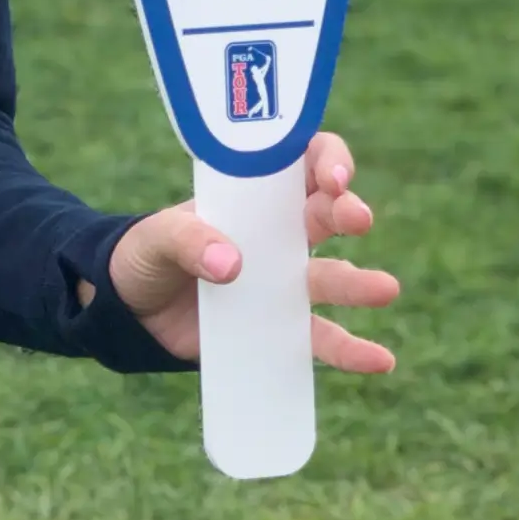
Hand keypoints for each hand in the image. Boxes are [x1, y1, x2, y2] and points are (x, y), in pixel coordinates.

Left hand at [89, 130, 398, 370]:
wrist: (132, 310)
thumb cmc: (146, 254)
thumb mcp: (156, 236)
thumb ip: (187, 240)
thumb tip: (231, 265)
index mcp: (249, 194)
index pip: (300, 161)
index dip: (325, 160)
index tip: (331, 176)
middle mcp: (275, 232)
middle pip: (324, 213)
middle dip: (346, 210)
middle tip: (358, 217)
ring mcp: (280, 280)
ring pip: (329, 276)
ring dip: (358, 281)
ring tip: (386, 288)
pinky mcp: (277, 326)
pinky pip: (321, 337)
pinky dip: (351, 349)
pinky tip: (380, 360)